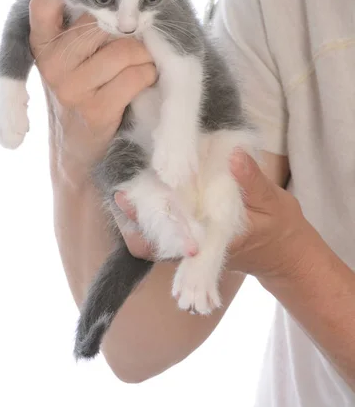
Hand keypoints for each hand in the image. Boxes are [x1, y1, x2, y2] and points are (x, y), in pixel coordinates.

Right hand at [29, 0, 156, 160]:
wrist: (79, 149)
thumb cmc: (86, 89)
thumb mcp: (72, 56)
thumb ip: (82, 26)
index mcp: (41, 43)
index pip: (45, 3)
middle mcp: (50, 63)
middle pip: (102, 22)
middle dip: (129, 28)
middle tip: (135, 38)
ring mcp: (70, 88)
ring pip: (125, 50)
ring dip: (145, 55)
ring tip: (141, 63)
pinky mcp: (95, 110)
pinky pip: (137, 75)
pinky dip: (149, 75)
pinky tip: (143, 82)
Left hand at [114, 150, 309, 280]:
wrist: (286, 251)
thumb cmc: (280, 229)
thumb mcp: (272, 203)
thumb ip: (252, 181)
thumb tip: (234, 155)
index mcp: (213, 242)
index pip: (168, 239)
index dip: (144, 222)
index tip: (127, 200)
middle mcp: (197, 245)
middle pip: (155, 237)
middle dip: (137, 215)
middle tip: (121, 192)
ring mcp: (195, 239)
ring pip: (160, 230)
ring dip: (145, 210)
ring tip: (131, 186)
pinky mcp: (197, 228)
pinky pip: (171, 221)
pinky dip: (161, 205)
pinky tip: (155, 182)